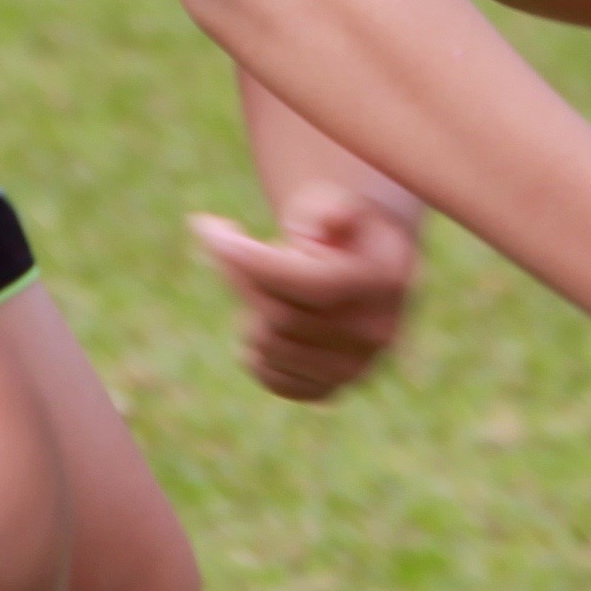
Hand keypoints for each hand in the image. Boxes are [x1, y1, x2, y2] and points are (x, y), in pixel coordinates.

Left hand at [190, 191, 422, 400]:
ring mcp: (355, 368)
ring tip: (269, 281)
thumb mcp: (341, 201)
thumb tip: (325, 224)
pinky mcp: (331, 389)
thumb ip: (332, 207)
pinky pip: (271, 377)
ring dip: (250, 309)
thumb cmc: (343, 228)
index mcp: (384, 281)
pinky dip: (256, 349)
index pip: (305, 282)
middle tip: (226, 240)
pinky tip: (265, 318)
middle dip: (239, 272)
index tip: (206, 226)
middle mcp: (376, 334)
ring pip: (267, 345)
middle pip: (278, 313)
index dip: (249, 258)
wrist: (368, 268)